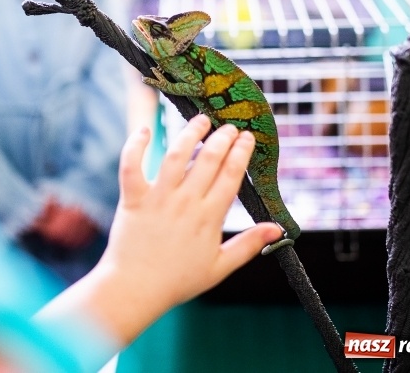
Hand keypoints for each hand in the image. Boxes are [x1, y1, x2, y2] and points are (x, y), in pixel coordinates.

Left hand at [36, 114, 282, 350]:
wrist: (135, 289)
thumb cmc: (177, 281)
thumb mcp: (220, 266)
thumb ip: (248, 245)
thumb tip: (277, 229)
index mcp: (209, 218)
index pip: (231, 176)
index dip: (241, 153)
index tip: (247, 137)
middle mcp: (186, 203)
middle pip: (209, 160)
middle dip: (222, 138)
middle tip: (229, 126)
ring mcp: (158, 198)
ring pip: (176, 155)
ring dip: (190, 133)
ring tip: (201, 120)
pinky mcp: (133, 198)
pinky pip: (132, 165)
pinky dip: (136, 145)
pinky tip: (146, 130)